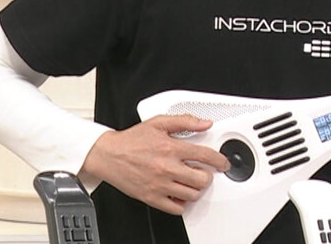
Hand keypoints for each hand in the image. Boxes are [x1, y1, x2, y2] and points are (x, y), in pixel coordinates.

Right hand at [81, 115, 228, 214]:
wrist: (108, 155)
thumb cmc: (131, 140)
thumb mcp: (158, 123)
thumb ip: (184, 121)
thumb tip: (205, 123)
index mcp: (171, 148)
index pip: (205, 156)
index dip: (219, 161)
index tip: (222, 163)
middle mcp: (167, 167)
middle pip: (202, 179)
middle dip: (206, 176)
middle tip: (201, 172)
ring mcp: (160, 185)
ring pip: (192, 195)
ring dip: (195, 189)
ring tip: (189, 182)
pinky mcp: (152, 198)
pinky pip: (177, 208)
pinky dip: (182, 203)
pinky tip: (178, 193)